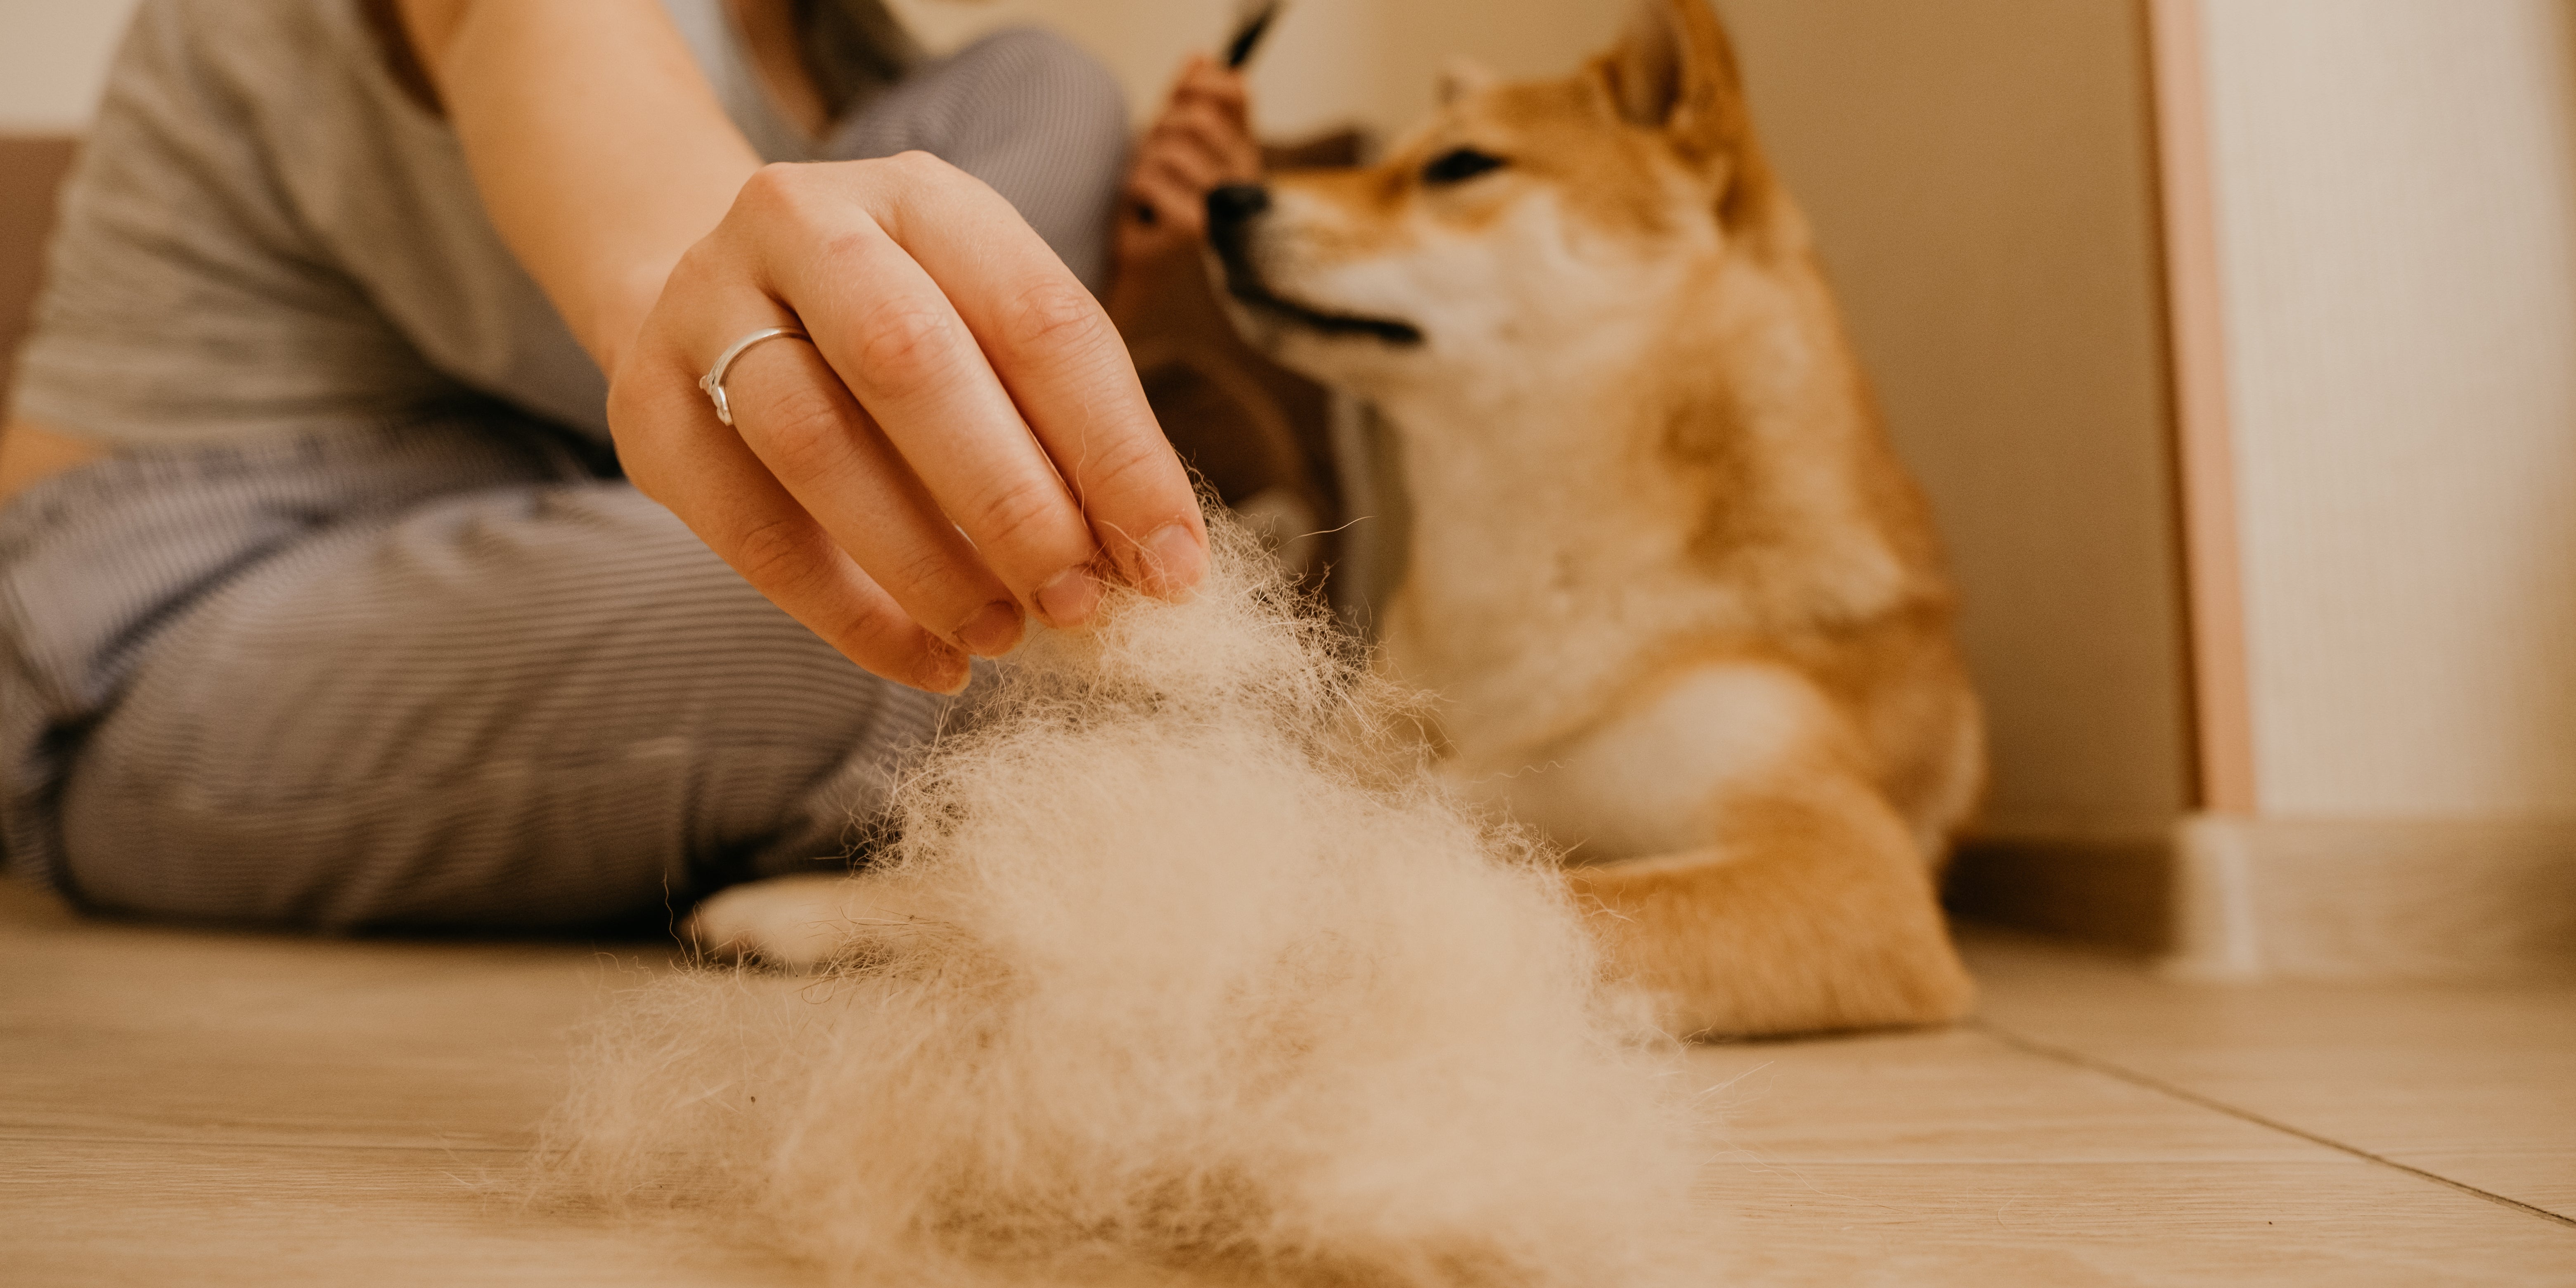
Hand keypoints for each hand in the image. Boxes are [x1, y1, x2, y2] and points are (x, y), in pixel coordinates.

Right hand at [608, 154, 1209, 693]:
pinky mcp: (643, 403)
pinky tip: (927, 661)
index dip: (1117, 451)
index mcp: (921, 197)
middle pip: (911, 361)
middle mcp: (803, 223)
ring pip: (813, 442)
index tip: (1172, 564)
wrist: (717, 301)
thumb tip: (1156, 566)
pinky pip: (746, 528)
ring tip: (1003, 635)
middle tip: (1078, 602)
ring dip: (925, 562)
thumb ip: (1064, 434)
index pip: (1039, 319)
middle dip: (1011, 501)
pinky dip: (847, 613)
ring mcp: (704, 305)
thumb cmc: (894, 340)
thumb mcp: (987, 344)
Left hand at [1116, 54, 1261, 272]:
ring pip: (1168, 150)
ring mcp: (1222, 204)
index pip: (1235, 92)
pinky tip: (1143, 211)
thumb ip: (1186, 99)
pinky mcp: (1194, 227)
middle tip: (1152, 157)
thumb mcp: (1171, 138)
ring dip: (1143, 164)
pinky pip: (1147, 180)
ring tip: (1147, 188)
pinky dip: (1133, 191)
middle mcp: (1244, 176)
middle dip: (1160, 132)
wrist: (1144, 261)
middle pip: (1195, 119)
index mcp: (1243, 149)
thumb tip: (1200, 56)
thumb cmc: (1158, 199)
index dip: (1198, 85)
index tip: (1174, 99)